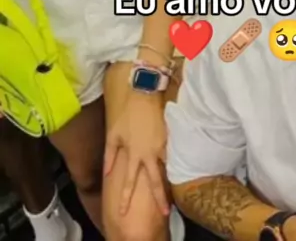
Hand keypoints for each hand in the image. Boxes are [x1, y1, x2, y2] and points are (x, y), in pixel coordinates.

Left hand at [103, 92, 168, 216]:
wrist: (145, 94)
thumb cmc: (128, 114)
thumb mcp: (113, 134)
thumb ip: (110, 156)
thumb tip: (107, 174)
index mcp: (135, 154)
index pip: (130, 182)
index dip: (126, 198)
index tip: (124, 212)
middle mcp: (150, 153)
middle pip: (157, 182)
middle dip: (161, 199)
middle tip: (166, 213)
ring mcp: (163, 146)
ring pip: (168, 169)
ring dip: (170, 183)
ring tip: (173, 195)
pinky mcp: (170, 137)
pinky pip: (172, 155)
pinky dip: (173, 165)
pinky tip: (176, 171)